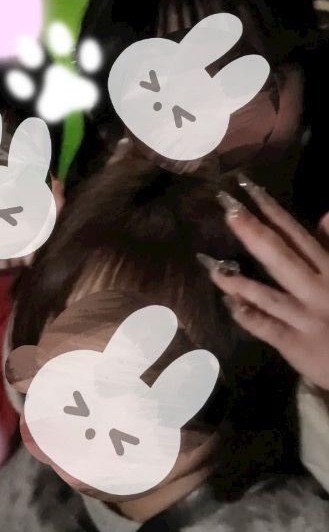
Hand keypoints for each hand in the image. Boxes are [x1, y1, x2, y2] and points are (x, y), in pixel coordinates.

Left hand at [208, 178, 328, 390]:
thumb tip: (326, 216)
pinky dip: (248, 315)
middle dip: (253, 232)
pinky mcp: (296, 342)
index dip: (272, 211)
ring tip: (213, 265)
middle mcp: (317, 289)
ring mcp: (305, 316)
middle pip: (281, 256)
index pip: (296, 234)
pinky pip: (267, 327)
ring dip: (239, 280)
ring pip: (269, 295)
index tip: (246, 189)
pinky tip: (229, 303)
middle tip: (227, 209)